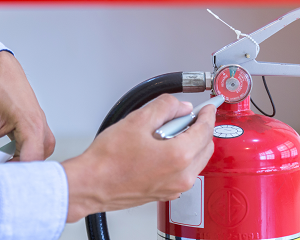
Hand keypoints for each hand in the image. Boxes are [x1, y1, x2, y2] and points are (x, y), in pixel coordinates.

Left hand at [0, 51, 55, 160]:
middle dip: (15, 170)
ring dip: (18, 163)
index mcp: (32, 126)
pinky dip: (20, 155)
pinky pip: (34, 151)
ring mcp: (42, 129)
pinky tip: (5, 153)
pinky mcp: (38, 130)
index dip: (13, 174)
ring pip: (37, 159)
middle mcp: (42, 129)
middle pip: (36, 164)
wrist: (1, 70)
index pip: (31, 162)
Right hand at [62, 94, 215, 222]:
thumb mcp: (138, 120)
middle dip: (200, 129)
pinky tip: (159, 149)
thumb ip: (165, 108)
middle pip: (205, 147)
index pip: (205, 130)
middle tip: (184, 117)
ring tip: (165, 133)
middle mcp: (181, 176)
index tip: (207, 107)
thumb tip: (180, 106)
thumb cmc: (108, 160)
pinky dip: (180, 159)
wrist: (91, 185)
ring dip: (190, 144)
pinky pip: (183, 172)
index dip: (208, 114)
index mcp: (179, 156)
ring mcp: (174, 188)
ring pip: (196, 161)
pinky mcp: (165, 194)